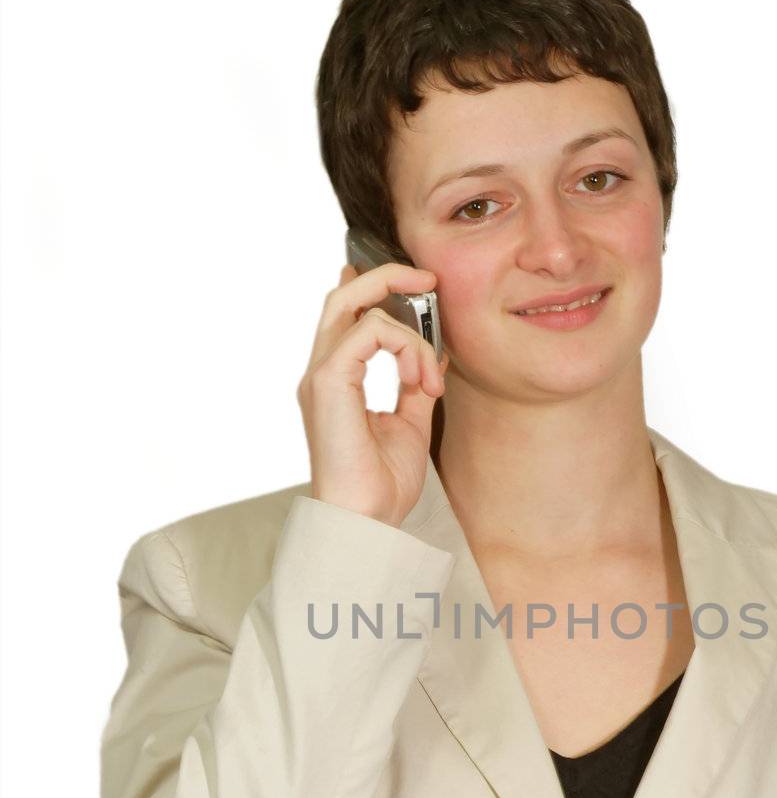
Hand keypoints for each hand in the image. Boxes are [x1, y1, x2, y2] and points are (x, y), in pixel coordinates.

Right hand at [297, 262, 447, 525]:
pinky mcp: (328, 382)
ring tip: (428, 377)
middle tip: (428, 280)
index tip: (420, 287)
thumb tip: (435, 354)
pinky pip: (368, 333)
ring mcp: (320, 375)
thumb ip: (416, 385)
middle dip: (387, 276)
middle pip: (341, 295)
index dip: (375, 288)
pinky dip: (404, 347)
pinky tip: (421, 381)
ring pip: (354, 305)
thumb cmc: (382, 485)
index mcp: (336, 380)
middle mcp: (322, 372)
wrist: (366, 521)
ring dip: (409, 335)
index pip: (345, 314)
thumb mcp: (411, 424)